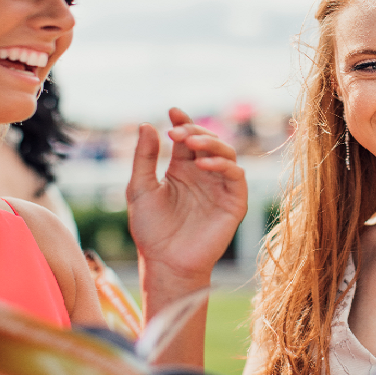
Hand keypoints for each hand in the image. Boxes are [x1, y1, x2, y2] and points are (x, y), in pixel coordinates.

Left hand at [127, 108, 247, 280]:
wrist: (165, 262)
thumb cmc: (151, 230)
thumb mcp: (139, 189)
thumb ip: (144, 158)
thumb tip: (147, 125)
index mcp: (182, 169)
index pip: (188, 138)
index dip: (183, 122)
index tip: (173, 112)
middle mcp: (203, 174)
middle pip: (208, 141)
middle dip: (194, 131)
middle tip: (177, 133)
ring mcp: (220, 187)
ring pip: (226, 153)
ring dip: (211, 143)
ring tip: (191, 142)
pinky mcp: (233, 202)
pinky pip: (235, 175)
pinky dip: (223, 165)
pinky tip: (203, 164)